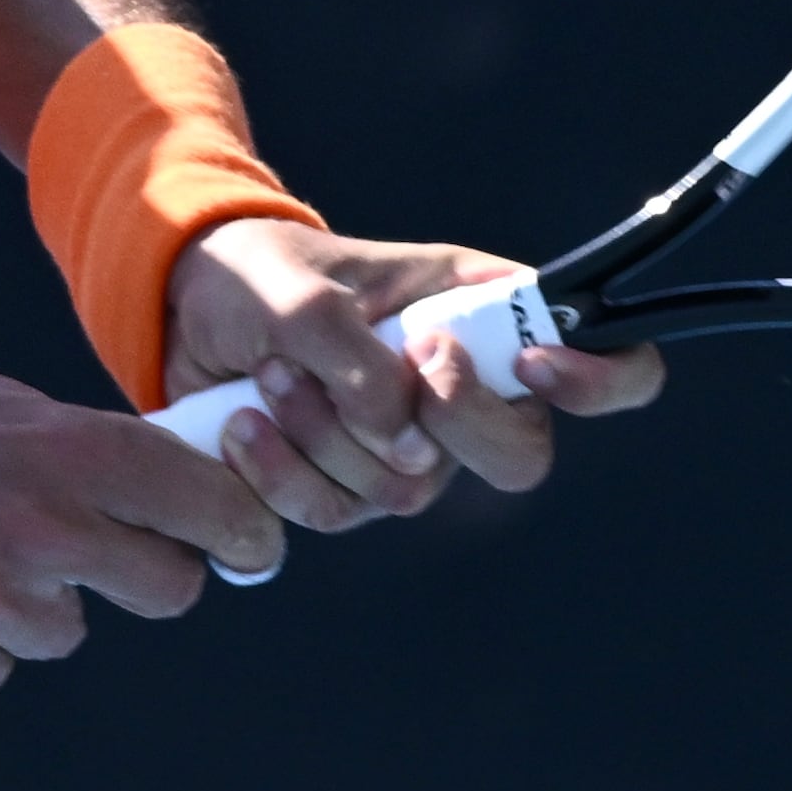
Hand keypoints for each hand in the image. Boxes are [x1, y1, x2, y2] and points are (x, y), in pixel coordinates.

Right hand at [0, 358, 283, 694]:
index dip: (241, 530)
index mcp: (67, 455)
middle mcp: (41, 532)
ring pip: (67, 630)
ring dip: (33, 605)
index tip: (249, 545)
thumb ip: (84, 453)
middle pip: (168, 588)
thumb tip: (173, 489)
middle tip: (99, 554)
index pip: (206, 504)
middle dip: (147, 575)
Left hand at [162, 221, 667, 535]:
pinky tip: (244, 422)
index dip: (601, 379)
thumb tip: (404, 440)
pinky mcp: (345, 489)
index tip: (536, 363)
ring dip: (328, 433)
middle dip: (450, 421)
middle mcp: (465, 394)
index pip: (608, 363)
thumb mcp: (303, 289)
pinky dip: (281, 470)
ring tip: (275, 370)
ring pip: (407, 489)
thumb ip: (360, 357)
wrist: (183, 309)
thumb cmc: (261, 276)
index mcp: (487, 318)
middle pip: (520, 458)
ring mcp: (408, 451)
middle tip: (401, 364)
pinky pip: (334, 514)